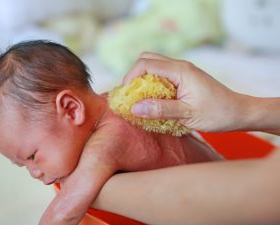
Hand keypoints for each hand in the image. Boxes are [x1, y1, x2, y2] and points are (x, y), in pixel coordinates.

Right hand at [124, 52, 246, 131]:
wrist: (239, 112)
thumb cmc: (217, 113)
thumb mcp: (187, 114)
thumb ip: (160, 109)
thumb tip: (134, 108)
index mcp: (180, 70)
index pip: (146, 64)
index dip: (131, 77)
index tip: (128, 96)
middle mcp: (180, 66)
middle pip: (148, 59)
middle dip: (135, 75)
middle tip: (133, 96)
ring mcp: (183, 71)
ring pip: (154, 66)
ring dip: (144, 80)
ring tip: (143, 99)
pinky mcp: (185, 78)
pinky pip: (163, 75)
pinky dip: (153, 84)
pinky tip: (156, 100)